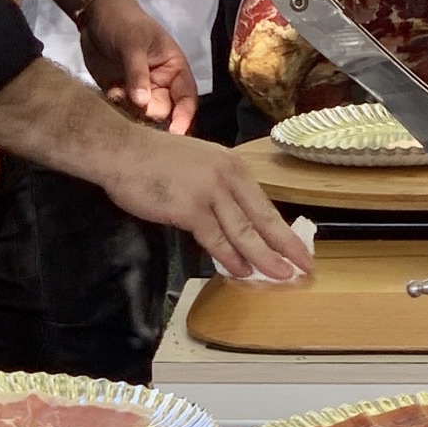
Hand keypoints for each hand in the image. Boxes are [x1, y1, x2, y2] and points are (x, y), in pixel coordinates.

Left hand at [80, 0, 198, 132]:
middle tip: (133, 102)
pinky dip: (118, 107)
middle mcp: (161, 83)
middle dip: (150, 113)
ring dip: (131, 110)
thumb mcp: (133, 43)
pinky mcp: (121, 94)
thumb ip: (138, 73)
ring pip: (142, 114)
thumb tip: (143, 103)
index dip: (184, 116)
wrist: (95, 15)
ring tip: (117, 91)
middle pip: (164, 111)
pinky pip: (124, 111)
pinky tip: (110, 91)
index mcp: (174, 68)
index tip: (175, 133)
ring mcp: (140, 90)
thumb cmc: (123, 22)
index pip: (186, 97)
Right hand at [103, 138, 313, 280]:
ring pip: (245, 232)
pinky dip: (230, 257)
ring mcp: (210, 192)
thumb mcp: (201, 165)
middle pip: (264, 219)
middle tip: (305, 267)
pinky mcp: (190, 208)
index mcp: (233, 166)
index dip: (284, 231)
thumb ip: (220, 190)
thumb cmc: (155, 160)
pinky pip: (216, 239)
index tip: (300, 250)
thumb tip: (238, 222)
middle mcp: (228, 176)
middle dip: (287, 247)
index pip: (266, 205)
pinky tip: (242, 270)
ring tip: (281, 276)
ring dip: (265, 258)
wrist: (122, 150)